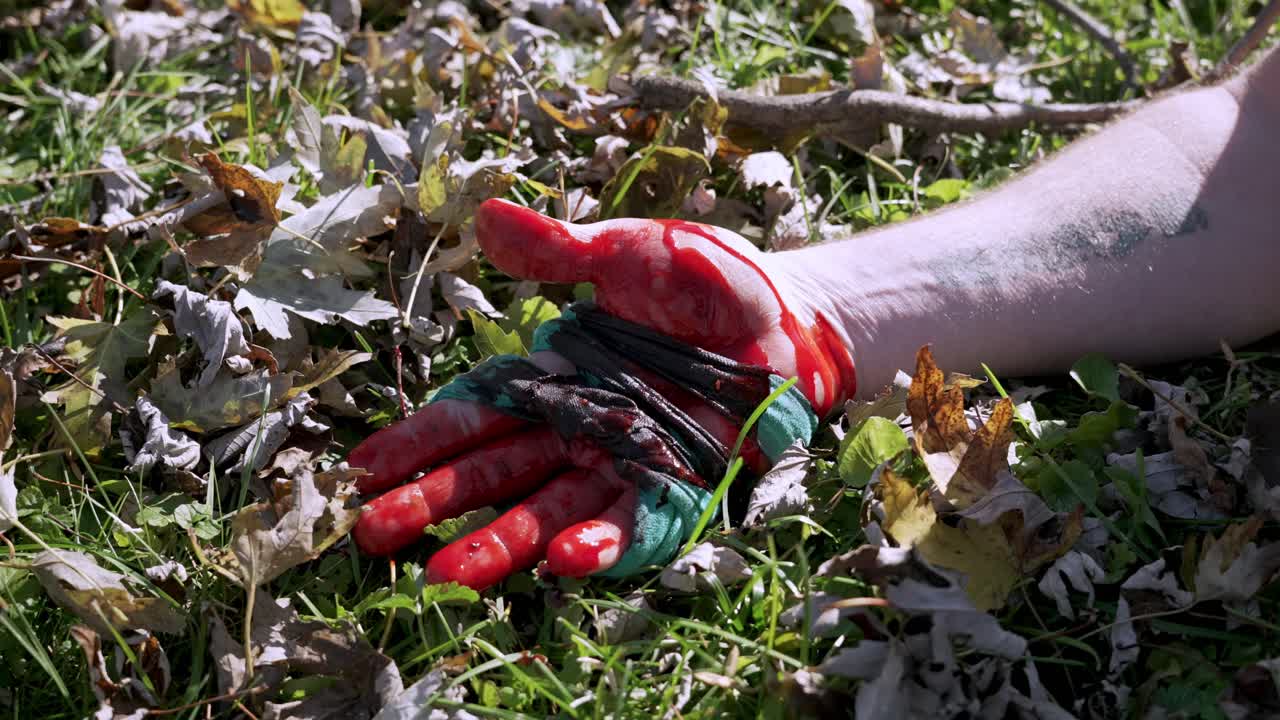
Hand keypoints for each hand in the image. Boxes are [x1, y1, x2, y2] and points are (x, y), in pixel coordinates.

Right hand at [348, 200, 854, 588]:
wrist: (785, 312)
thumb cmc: (702, 280)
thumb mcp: (623, 253)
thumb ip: (556, 250)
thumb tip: (485, 217)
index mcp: (555, 376)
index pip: (474, 413)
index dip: (421, 439)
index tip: (364, 467)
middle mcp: (579, 428)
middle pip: (495, 473)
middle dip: (433, 503)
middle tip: (372, 532)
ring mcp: (626, 462)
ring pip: (549, 512)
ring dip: (499, 543)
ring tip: (443, 575)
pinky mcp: (679, 486)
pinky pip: (634, 522)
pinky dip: (600, 542)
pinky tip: (562, 560)